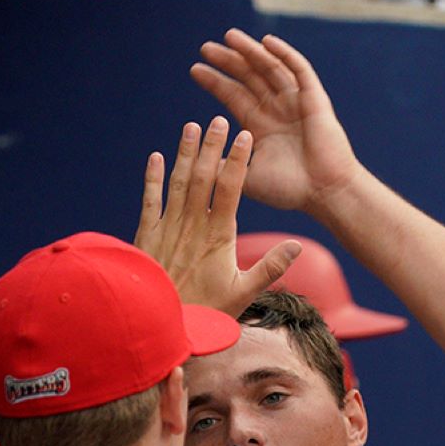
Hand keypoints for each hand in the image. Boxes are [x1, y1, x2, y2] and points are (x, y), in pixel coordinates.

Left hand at [135, 118, 300, 315]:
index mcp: (218, 236)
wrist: (160, 325)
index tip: (245, 136)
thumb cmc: (205, 312)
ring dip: (184, 153)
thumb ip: (270, 268)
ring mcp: (167, 229)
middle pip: (203, 177)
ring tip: (191, 127)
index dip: (238, 160)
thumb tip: (297, 246)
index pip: (231, 188)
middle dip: (212, 146)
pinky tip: (154, 158)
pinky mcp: (147, 237)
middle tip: (218, 120)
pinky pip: (149, 201)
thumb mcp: (243, 294)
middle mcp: (192, 226)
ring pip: (177, 183)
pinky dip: (151, 179)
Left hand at [190, 30, 360, 215]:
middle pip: (248, 76)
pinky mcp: (314, 99)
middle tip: (205, 48)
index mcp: (260, 126)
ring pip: (270, 67)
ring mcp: (296, 101)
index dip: (215, 82)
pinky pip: (299, 69)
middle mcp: (277, 109)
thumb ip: (224, 165)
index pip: (233, 95)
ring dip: (250, 51)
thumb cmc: (289, 189)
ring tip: (229, 36)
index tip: (195, 69)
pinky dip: (284, 54)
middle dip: (228, 61)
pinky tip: (266, 42)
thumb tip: (195, 162)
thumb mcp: (246, 177)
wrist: (324, 193)